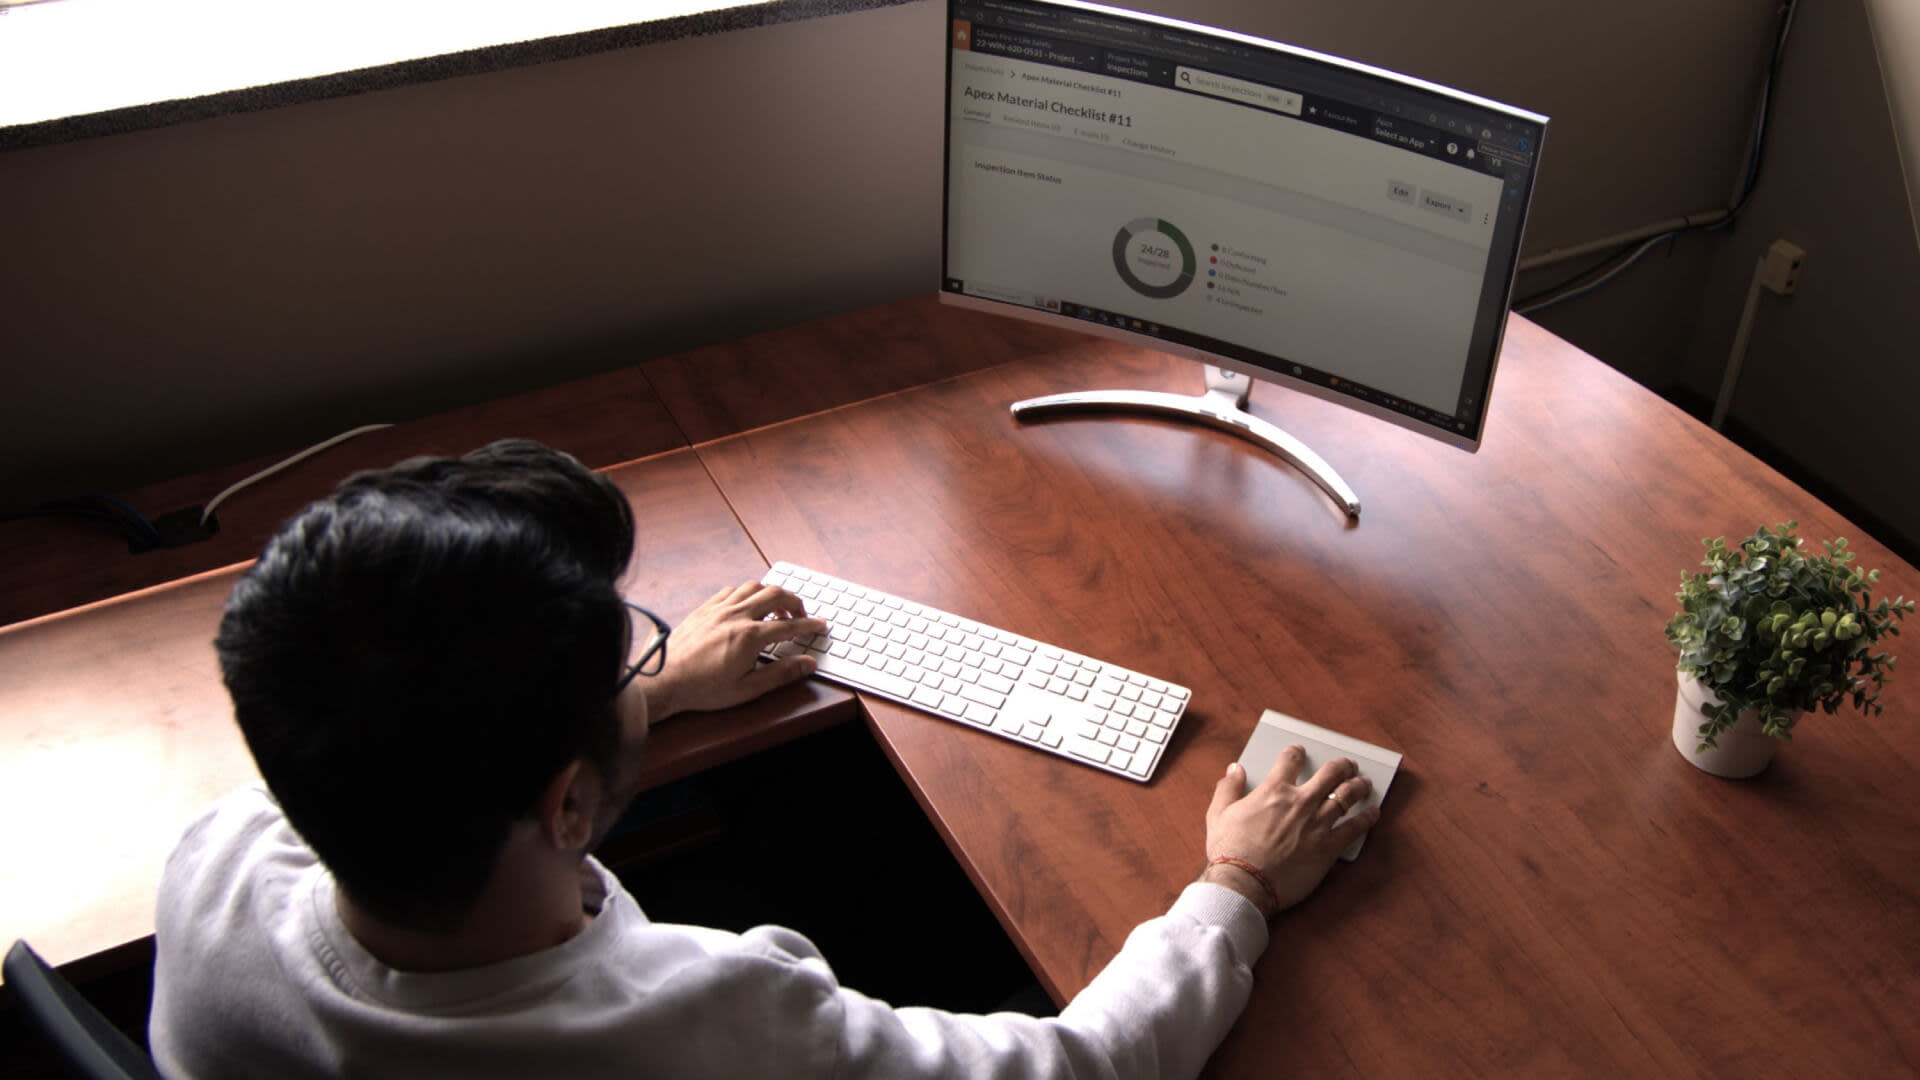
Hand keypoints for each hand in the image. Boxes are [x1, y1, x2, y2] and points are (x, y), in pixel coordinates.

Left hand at [642, 582, 826, 720]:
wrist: (663, 680)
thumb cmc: (702, 689)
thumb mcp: (747, 689)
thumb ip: (781, 674)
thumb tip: (808, 664)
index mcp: (749, 636)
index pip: (789, 625)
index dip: (809, 624)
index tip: (821, 625)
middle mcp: (736, 616)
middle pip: (775, 595)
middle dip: (794, 601)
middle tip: (801, 615)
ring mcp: (718, 609)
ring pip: (753, 586)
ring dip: (771, 593)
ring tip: (776, 609)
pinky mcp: (704, 608)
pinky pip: (731, 590)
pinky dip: (746, 593)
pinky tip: (747, 605)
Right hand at [1200, 747, 1379, 917]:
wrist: (1244, 884)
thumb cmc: (1230, 851)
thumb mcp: (1219, 814)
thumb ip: (1228, 788)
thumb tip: (1235, 770)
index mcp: (1274, 790)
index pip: (1290, 760)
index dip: (1296, 752)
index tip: (1299, 752)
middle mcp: (1300, 801)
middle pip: (1330, 773)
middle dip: (1341, 765)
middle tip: (1347, 765)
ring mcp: (1317, 823)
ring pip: (1347, 796)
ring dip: (1358, 786)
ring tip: (1363, 783)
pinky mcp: (1329, 847)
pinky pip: (1355, 827)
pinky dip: (1367, 818)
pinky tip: (1373, 813)